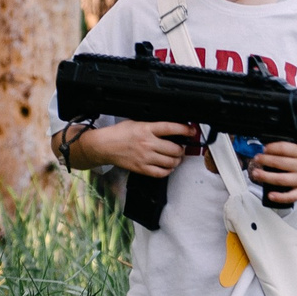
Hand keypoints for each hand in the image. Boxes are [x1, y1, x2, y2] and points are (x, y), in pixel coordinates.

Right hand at [81, 119, 196, 178]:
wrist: (105, 146)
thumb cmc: (120, 133)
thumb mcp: (137, 122)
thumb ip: (153, 126)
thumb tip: (171, 128)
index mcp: (146, 129)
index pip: (171, 128)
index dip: (185, 130)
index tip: (191, 131)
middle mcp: (147, 143)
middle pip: (174, 149)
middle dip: (181, 149)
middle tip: (181, 147)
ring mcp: (145, 158)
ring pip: (170, 162)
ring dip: (177, 160)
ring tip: (176, 157)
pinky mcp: (142, 169)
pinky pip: (161, 173)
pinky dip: (168, 171)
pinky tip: (167, 166)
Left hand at [245, 140, 296, 202]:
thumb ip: (295, 148)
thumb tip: (274, 147)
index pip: (285, 148)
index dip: (272, 147)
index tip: (264, 148)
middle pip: (280, 162)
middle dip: (265, 160)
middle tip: (256, 159)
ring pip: (281, 179)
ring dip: (266, 176)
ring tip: (256, 174)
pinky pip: (290, 196)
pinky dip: (279, 196)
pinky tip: (270, 194)